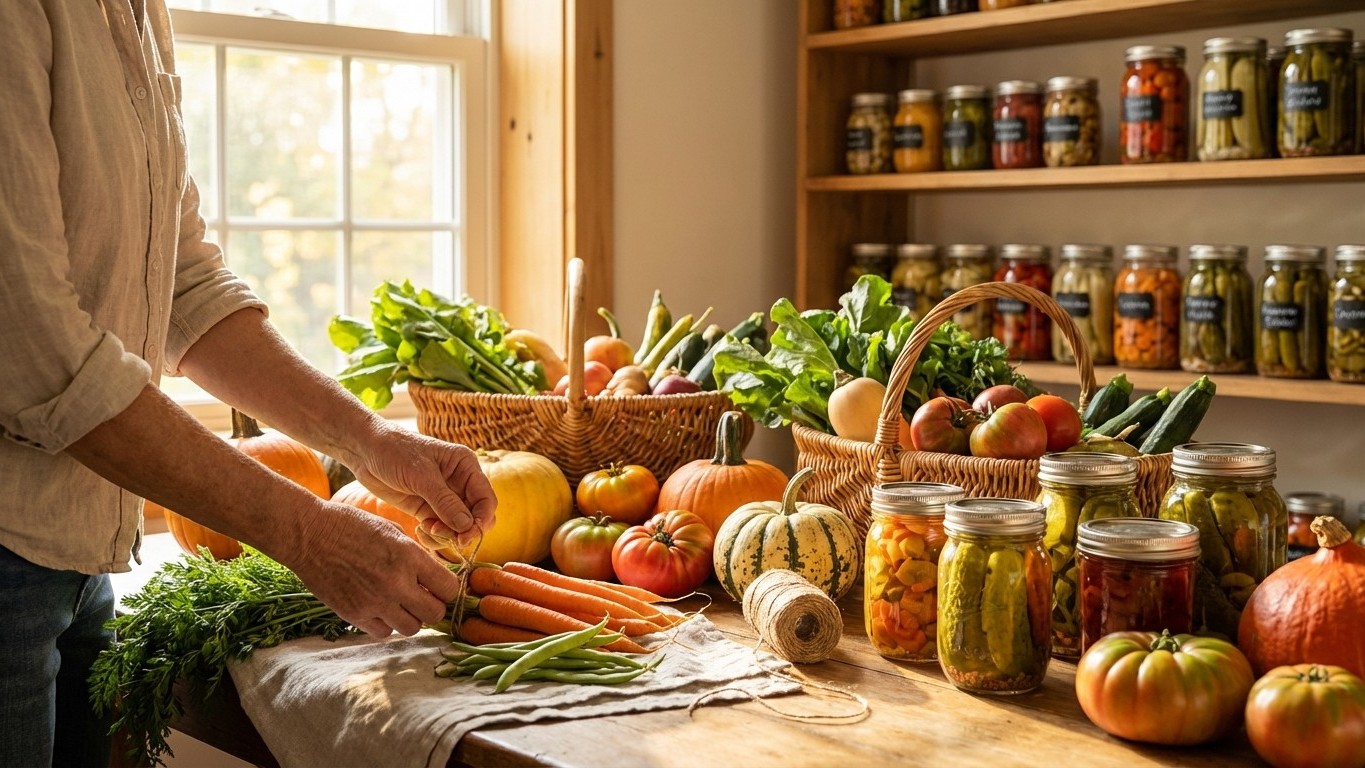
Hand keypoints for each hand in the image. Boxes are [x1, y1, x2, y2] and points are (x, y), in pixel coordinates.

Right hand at [288, 501, 461, 636]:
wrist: (310, 534)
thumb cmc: (352, 525)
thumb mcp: (393, 531)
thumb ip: (416, 556)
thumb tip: (436, 575)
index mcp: (409, 556)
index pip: (449, 588)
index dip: (447, 588)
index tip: (440, 586)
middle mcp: (396, 582)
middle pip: (434, 614)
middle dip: (433, 606)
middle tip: (423, 597)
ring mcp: (374, 602)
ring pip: (411, 628)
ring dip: (410, 618)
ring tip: (401, 604)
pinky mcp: (353, 615)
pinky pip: (383, 632)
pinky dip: (385, 623)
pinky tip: (379, 608)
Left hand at [346, 424, 497, 547]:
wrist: (365, 450)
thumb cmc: (396, 452)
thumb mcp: (421, 476)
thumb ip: (445, 502)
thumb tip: (468, 527)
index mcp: (465, 467)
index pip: (486, 499)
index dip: (482, 519)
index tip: (467, 536)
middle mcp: (459, 483)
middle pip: (476, 516)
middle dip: (465, 531)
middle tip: (450, 538)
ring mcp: (443, 498)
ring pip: (458, 527)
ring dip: (447, 535)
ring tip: (428, 529)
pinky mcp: (426, 509)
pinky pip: (440, 530)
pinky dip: (435, 536)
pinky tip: (421, 530)